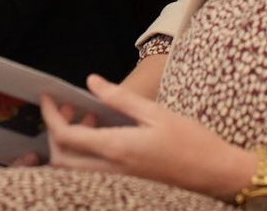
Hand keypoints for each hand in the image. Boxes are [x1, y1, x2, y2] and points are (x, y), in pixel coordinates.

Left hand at [41, 74, 250, 200]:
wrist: (218, 174)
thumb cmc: (192, 142)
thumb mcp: (155, 111)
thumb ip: (119, 97)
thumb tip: (91, 82)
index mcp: (116, 149)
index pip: (65, 136)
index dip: (51, 115)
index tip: (48, 98)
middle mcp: (111, 171)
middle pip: (61, 159)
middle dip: (54, 133)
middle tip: (66, 108)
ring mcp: (118, 181)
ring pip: (74, 170)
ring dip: (69, 144)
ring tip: (88, 117)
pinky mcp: (127, 184)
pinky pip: (91, 173)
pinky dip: (85, 154)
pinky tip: (103, 133)